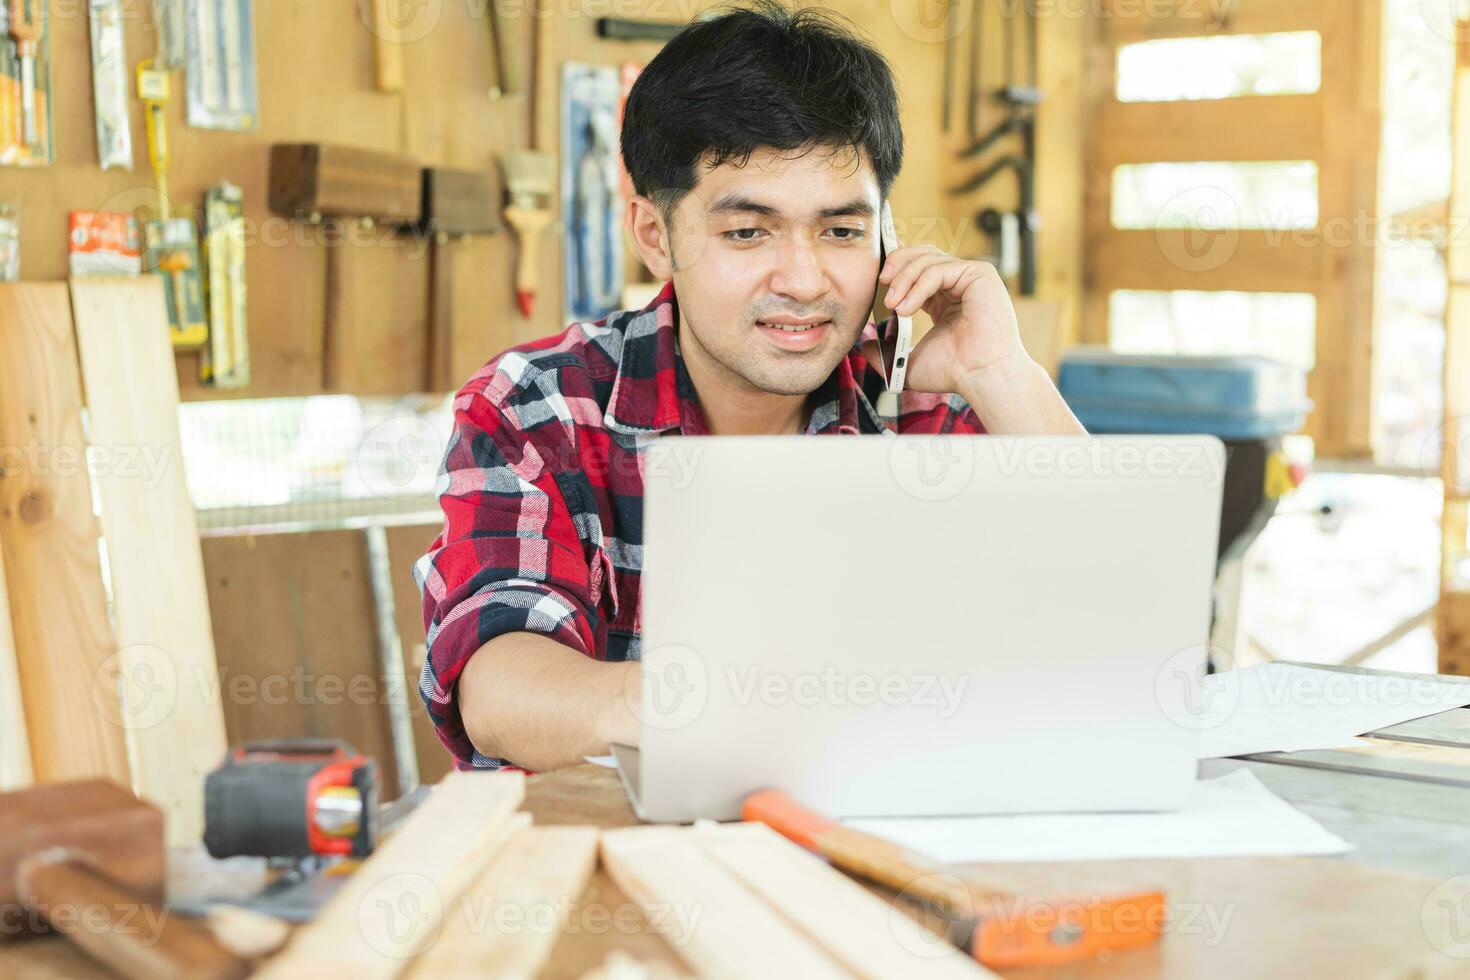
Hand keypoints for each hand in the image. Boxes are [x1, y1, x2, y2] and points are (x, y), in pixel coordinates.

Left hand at [865, 244, 1029, 395]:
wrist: (980, 377)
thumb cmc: (953, 372)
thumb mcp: (907, 362)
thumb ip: (884, 354)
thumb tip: (864, 346)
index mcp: (943, 298)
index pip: (917, 268)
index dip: (896, 268)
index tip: (877, 281)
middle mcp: (958, 284)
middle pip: (922, 254)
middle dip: (897, 264)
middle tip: (880, 283)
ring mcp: (970, 277)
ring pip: (928, 259)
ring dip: (904, 279)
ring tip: (892, 304)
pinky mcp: (980, 275)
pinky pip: (939, 269)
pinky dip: (918, 286)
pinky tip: (907, 307)